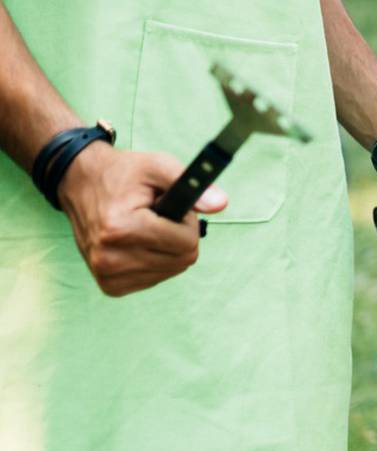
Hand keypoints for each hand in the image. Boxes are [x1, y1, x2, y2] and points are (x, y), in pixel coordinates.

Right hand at [59, 142, 225, 296]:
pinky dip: (155, 261)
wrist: (81, 185)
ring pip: (171, 271)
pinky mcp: (109, 285)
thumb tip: (221, 203)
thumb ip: (191, 184)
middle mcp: (110, 257)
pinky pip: (155, 279)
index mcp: (121, 229)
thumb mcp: (157, 165)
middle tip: (160, 217)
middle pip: (182, 260)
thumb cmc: (123, 174)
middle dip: (180, 236)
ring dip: (168, 249)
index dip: (187, 222)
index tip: (170, 206)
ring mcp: (107, 274)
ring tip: (146, 227)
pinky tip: (138, 243)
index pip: (187, 243)